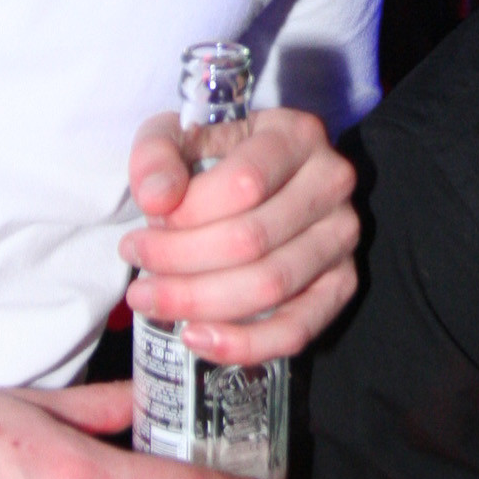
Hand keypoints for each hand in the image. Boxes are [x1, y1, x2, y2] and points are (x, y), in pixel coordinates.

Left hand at [120, 106, 358, 363]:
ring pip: (270, 286)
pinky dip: (244, 343)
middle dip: (180, 262)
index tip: (145, 223)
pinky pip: (297, 329)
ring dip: (199, 302)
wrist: (259, 179)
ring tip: (150, 299)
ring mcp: (342, 236)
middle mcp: (332, 182)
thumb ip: (158, 157)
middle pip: (253, 239)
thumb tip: (157, 199)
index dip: (187, 214)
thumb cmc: (215, 157)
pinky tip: (196, 337)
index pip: (244, 183)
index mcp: (296, 135)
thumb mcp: (178, 136)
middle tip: (136, 269)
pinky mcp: (342, 284)